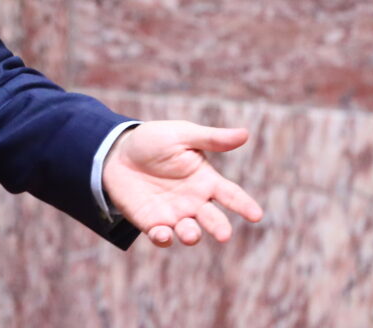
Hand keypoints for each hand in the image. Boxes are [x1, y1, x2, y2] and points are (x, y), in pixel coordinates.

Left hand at [102, 121, 263, 246]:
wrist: (116, 152)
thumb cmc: (153, 141)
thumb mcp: (181, 134)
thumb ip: (210, 139)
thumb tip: (245, 133)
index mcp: (206, 180)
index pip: (231, 195)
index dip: (244, 205)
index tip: (256, 215)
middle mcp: (194, 201)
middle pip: (213, 219)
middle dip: (219, 227)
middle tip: (224, 234)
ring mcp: (174, 214)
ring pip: (189, 232)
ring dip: (192, 235)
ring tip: (191, 233)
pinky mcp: (152, 222)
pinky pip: (161, 236)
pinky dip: (164, 238)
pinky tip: (163, 234)